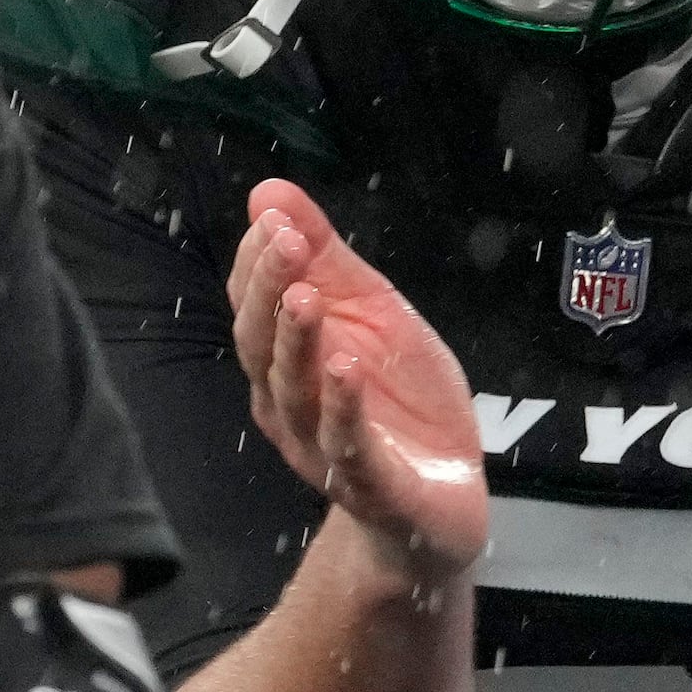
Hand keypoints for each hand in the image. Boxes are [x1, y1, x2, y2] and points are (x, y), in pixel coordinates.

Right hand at [229, 183, 487, 579]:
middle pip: (261, 346)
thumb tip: (270, 192)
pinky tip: (347, 370)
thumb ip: (326, 258)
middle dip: (270, 291)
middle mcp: (289, 405)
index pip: (252, 305)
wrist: (439, 499)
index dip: (258, 262)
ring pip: (294, 393)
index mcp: (284, 360)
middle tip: (285, 245)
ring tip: (306, 299)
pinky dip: (344, 407)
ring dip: (297, 343)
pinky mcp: (370, 483)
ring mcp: (322, 447)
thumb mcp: (372, 313)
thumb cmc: (397, 401)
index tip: (274, 219)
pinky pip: (347, 446)